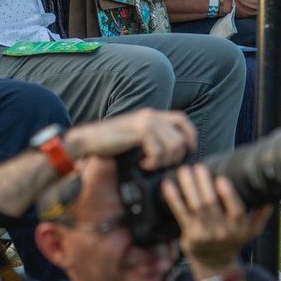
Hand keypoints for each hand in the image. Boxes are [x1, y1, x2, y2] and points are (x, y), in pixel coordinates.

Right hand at [68, 109, 196, 171]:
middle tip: (161, 165)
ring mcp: (146, 122)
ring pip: (173, 146)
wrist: (90, 139)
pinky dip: (153, 163)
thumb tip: (172, 151)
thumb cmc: (111, 141)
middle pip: (181, 137)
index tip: (187, 151)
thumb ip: (152, 136)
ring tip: (150, 165)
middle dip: (176, 157)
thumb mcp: (135, 135)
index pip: (182, 119)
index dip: (190, 136)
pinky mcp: (139, 131)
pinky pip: (159, 151)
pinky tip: (142, 164)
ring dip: (164, 161)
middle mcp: (151, 116)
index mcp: (152, 115)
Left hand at [161, 164, 271, 273]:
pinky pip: (180, 213)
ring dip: (188, 186)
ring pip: (195, 206)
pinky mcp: (189, 234)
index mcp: (240, 228)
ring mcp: (204, 233)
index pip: (236, 210)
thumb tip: (272, 195)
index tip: (221, 178)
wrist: (215, 264)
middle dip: (203, 183)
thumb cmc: (233, 240)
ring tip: (185, 170)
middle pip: (210, 204)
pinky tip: (168, 184)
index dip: (228, 194)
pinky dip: (173, 198)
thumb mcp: (253, 231)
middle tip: (199, 166)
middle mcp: (222, 231)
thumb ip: (262, 214)